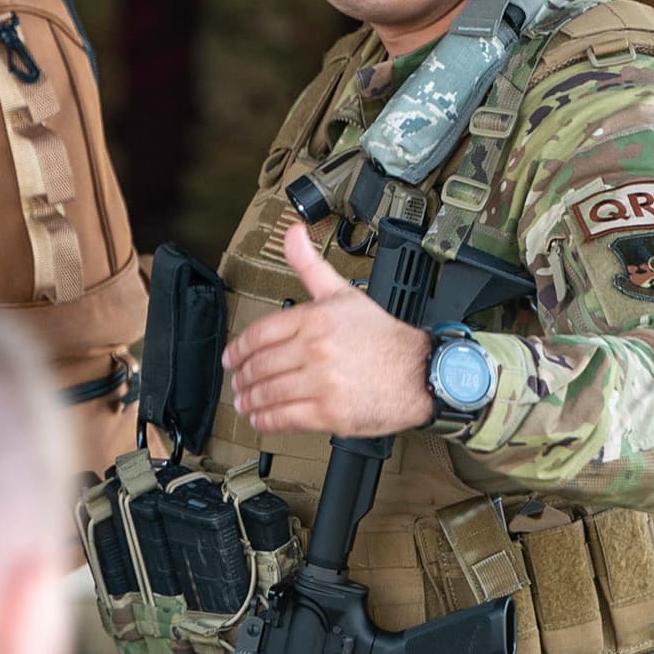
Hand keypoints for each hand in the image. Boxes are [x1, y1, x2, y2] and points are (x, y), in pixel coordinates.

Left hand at [221, 222, 431, 437]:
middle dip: (243, 376)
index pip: (260, 334)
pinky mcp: (331, 412)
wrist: (422, 372)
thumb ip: (310, 264)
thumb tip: (292, 232)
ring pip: (270, 392)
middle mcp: (316, 349)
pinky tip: (260, 419)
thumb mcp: (344, 293)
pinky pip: (286, 417)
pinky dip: (267, 420)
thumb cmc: (384, 336)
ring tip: (245, 402)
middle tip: (237, 381)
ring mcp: (323, 382)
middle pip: (261, 365)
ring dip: (250, 400)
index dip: (239, 349)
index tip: (231, 358)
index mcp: (315, 319)